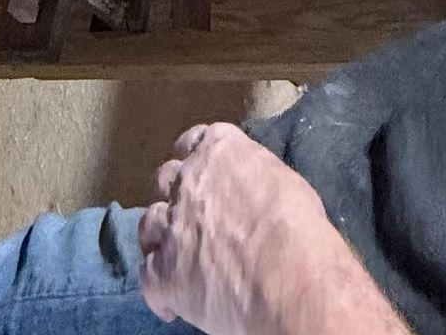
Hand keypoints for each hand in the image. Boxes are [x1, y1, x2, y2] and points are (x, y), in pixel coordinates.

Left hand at [138, 123, 397, 334]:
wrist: (287, 275)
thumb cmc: (298, 228)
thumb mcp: (282, 181)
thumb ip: (253, 179)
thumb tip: (251, 195)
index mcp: (219, 150)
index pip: (194, 141)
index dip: (195, 160)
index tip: (200, 175)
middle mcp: (187, 180)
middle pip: (166, 179)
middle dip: (175, 196)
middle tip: (190, 218)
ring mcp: (171, 225)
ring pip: (149, 223)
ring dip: (160, 238)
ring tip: (175, 258)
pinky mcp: (163, 271)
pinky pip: (148, 277)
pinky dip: (159, 291)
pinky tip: (172, 304)